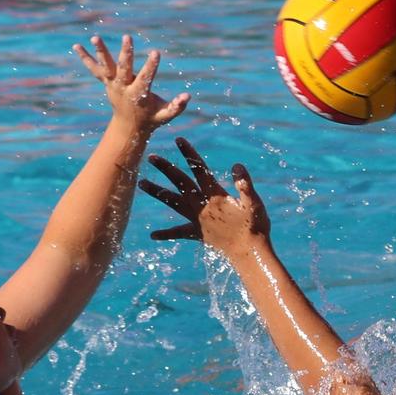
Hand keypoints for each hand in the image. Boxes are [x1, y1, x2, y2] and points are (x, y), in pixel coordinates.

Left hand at [75, 33, 189, 131]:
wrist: (129, 127)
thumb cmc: (151, 119)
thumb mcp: (165, 115)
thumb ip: (177, 107)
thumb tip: (188, 96)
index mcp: (138, 95)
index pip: (145, 78)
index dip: (151, 66)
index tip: (156, 52)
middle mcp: (123, 88)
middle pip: (123, 69)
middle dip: (126, 53)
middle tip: (128, 37)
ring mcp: (113, 85)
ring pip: (106, 67)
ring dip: (101, 52)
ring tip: (95, 37)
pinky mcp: (107, 83)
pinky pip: (95, 70)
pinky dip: (85, 58)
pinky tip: (76, 46)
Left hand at [139, 137, 268, 255]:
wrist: (249, 253)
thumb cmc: (255, 227)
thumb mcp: (254, 203)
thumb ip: (245, 184)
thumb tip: (237, 166)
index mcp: (215, 195)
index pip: (199, 170)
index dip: (190, 154)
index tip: (179, 141)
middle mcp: (202, 205)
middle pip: (180, 183)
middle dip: (166, 169)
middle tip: (152, 157)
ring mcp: (197, 220)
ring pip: (173, 203)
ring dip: (157, 192)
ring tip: (141, 184)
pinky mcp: (197, 233)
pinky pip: (179, 233)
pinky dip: (166, 234)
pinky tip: (153, 235)